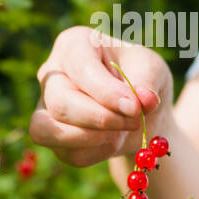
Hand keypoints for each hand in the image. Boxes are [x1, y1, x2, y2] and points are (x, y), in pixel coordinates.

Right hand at [30, 26, 173, 167]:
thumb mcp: (153, 68)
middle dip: (101, 119)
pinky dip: (95, 154)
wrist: (140, 109)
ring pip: (47, 130)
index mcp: (74, 44)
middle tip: (134, 122)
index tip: (134, 107)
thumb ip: (148, 80)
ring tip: (120, 132)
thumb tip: (143, 101)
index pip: (80, 67)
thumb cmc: (142, 77)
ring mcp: (45, 105)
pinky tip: (113, 141)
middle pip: (60, 102)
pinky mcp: (50, 135)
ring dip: (89, 139)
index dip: (106, 91)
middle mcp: (51, 73)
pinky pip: (65, 153)